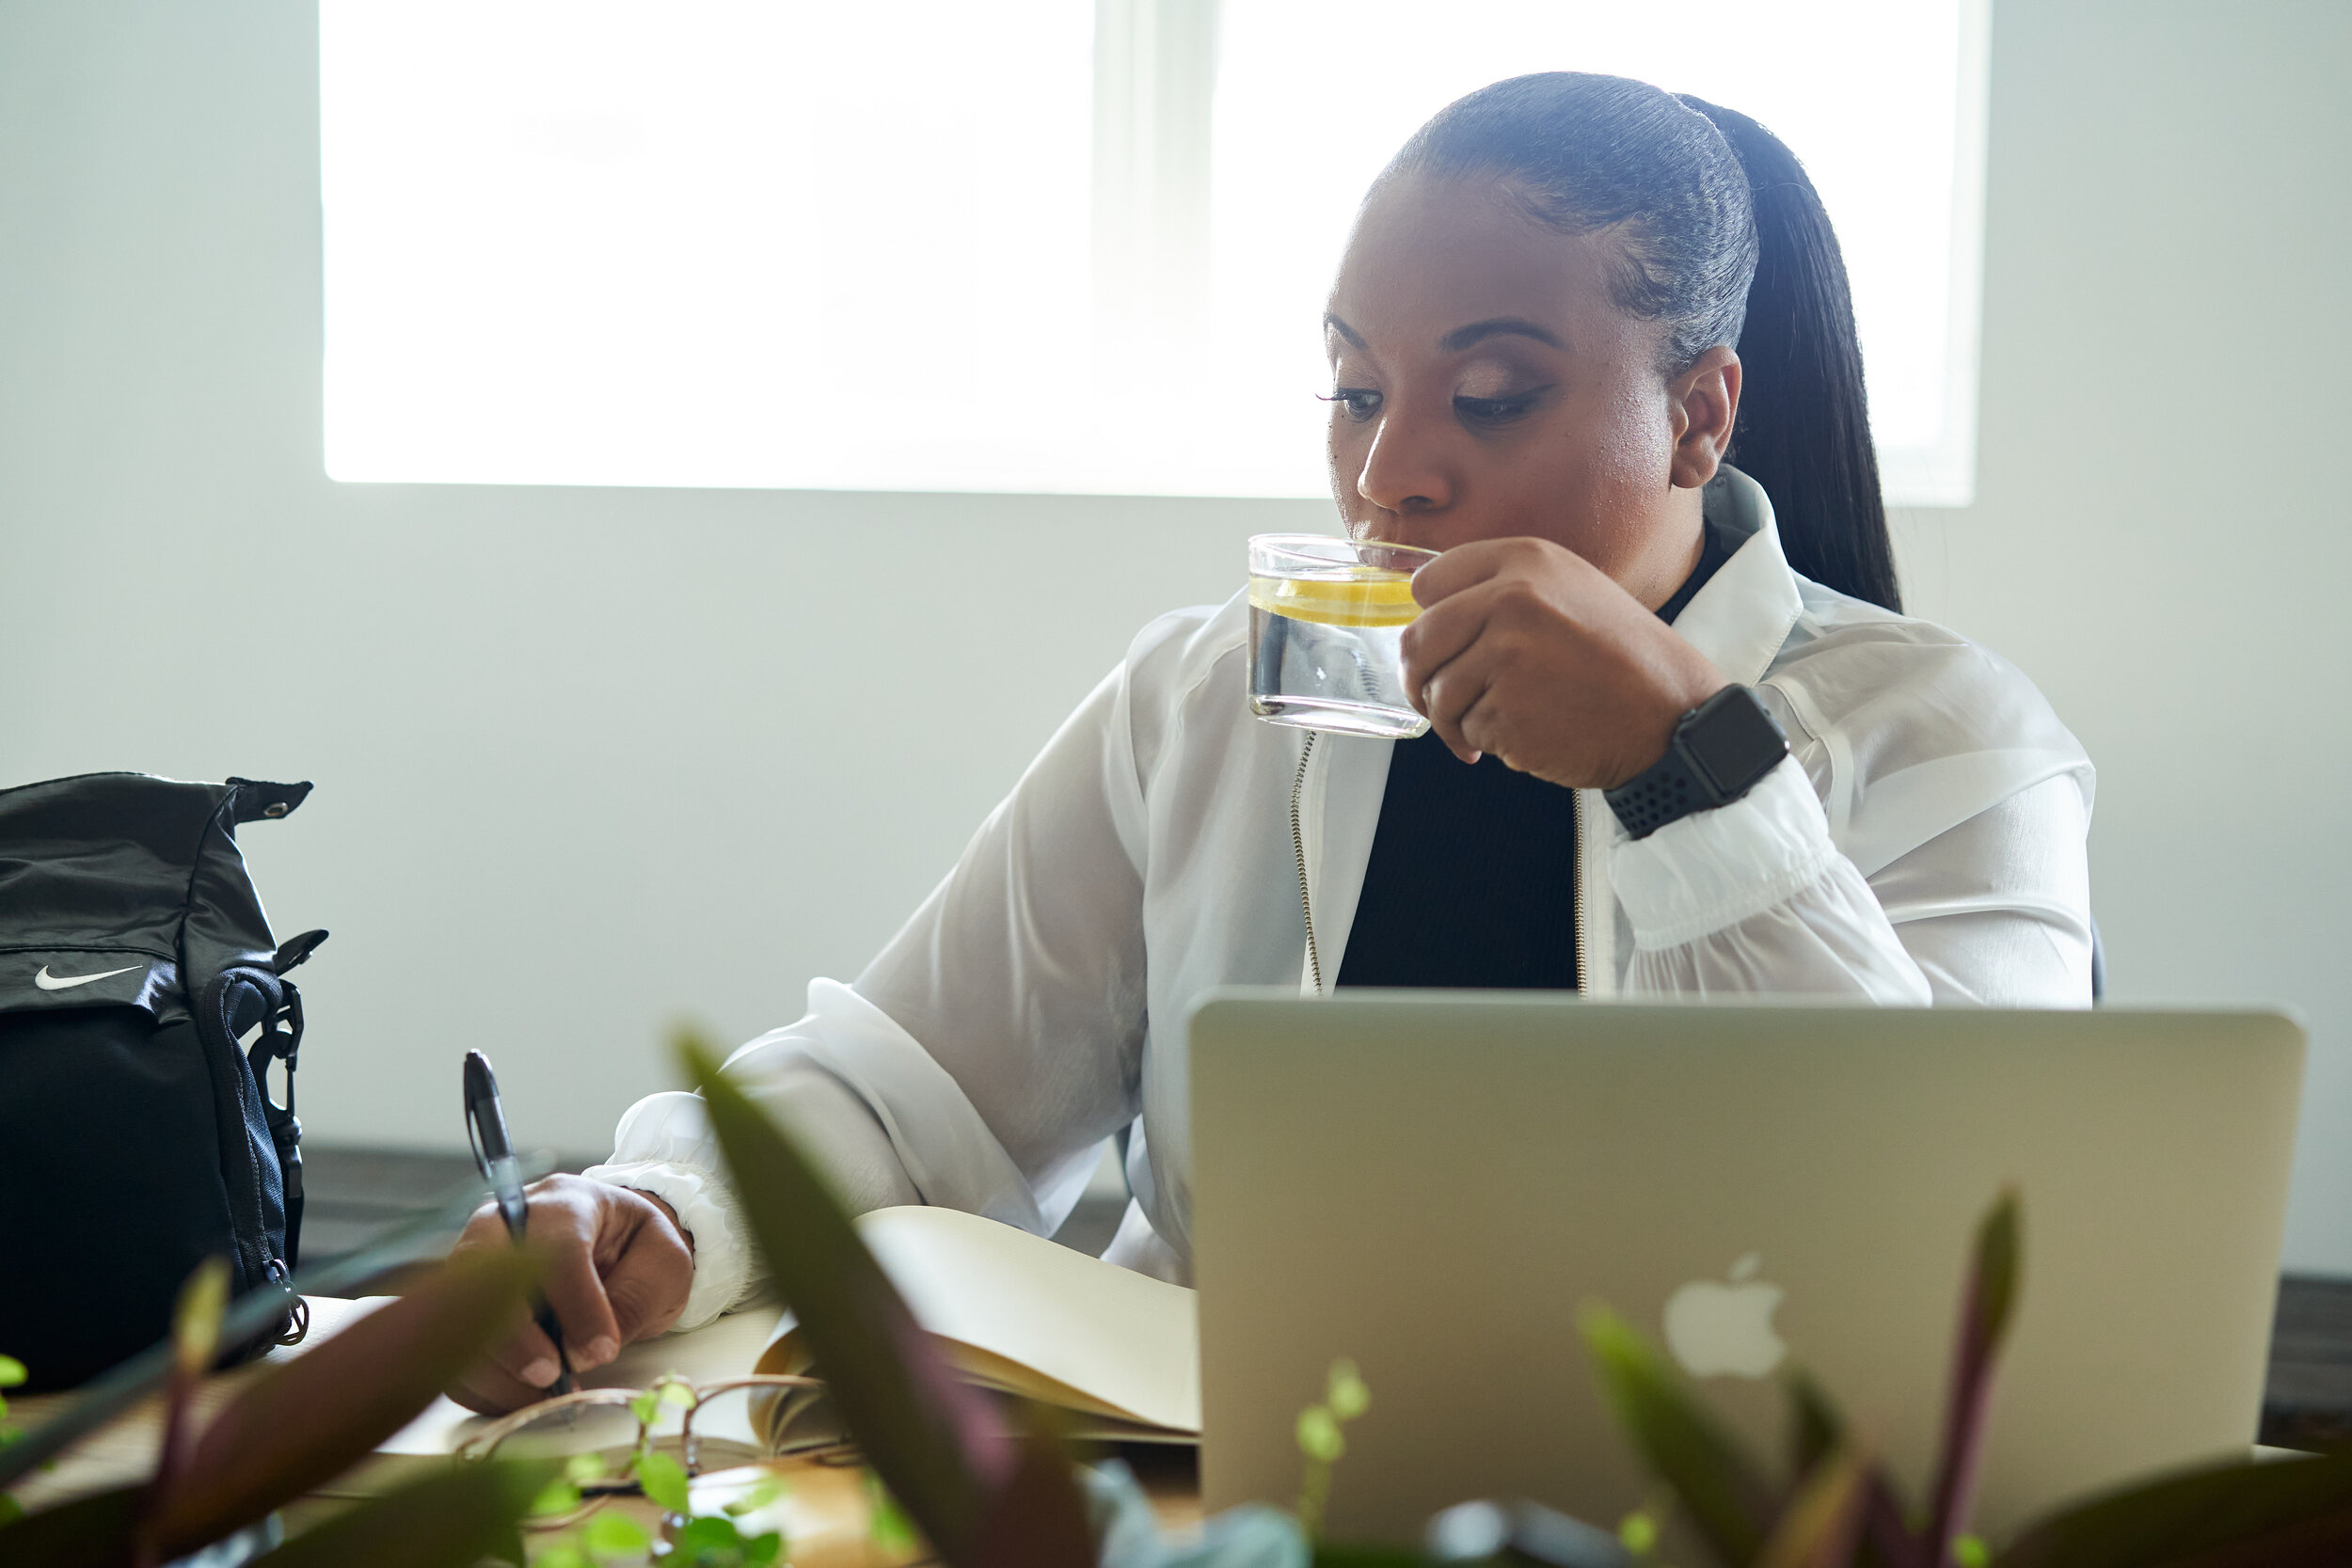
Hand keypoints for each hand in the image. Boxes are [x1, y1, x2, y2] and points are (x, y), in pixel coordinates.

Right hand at [448, 1174, 694, 1413]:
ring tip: (543, 1397)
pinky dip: (478, 1384)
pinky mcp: (455, 1303)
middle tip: (551, 1375)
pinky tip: (520, 1399)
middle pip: (484, 1272)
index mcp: (566, 1203)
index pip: (559, 1249)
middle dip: (514, 1335)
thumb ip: (635, 1298)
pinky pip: (448, 1349)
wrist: (610, 1247)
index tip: (601, 1351)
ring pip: (454, 1315)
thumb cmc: (636, 1252)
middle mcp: (505, 1223)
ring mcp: (471, 1261)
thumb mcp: (664, 1264)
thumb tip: (584, 1350)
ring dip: (495, 1368)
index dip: (578, 1305)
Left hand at [1402, 537, 1726, 789]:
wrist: (1672, 715)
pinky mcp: (1506, 709)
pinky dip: (1484, 743)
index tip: (1442, 646)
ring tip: (1493, 726)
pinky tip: (1523, 738)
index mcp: (1523, 560)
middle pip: (1416, 641)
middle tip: (1439, 702)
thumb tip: (1427, 616)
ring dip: (1453, 720)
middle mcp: (1510, 598)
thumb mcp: (1569, 590)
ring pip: (1436, 692)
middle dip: (1420, 679)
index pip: (1427, 583)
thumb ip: (1503, 590)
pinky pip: (1465, 729)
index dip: (1429, 620)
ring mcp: (1506, 654)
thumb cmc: (1621, 660)